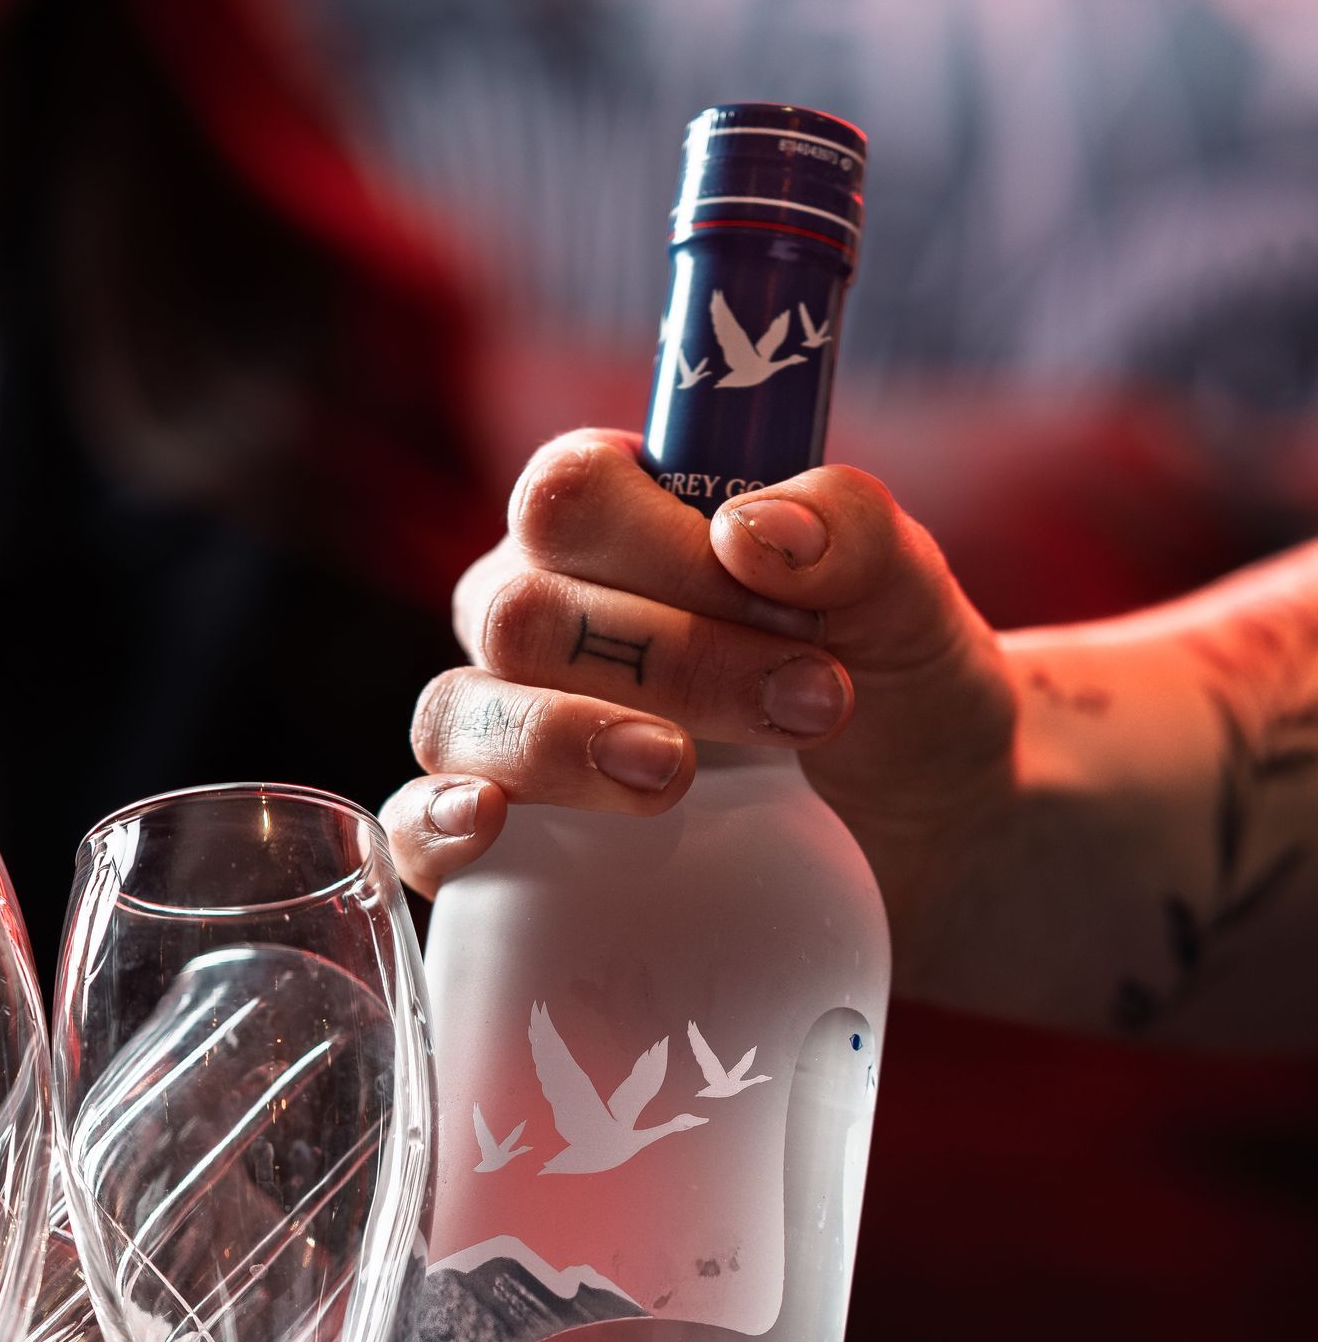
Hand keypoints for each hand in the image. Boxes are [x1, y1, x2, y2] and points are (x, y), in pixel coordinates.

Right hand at [384, 430, 1020, 952]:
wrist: (927, 829)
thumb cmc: (899, 686)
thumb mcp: (910, 598)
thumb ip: (853, 536)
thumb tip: (754, 531)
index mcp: (611, 521)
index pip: (568, 494)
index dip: (663, 547)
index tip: (786, 602)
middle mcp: (535, 617)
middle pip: (522, 614)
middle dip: (668, 661)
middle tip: (810, 706)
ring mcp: (505, 730)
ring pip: (460, 714)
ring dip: (566, 743)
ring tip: (682, 777)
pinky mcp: (507, 847)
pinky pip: (415, 827)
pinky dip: (437, 823)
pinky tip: (490, 824)